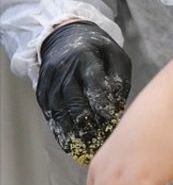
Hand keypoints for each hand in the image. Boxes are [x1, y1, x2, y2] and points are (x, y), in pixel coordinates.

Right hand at [36, 23, 131, 162]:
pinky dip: (60, 131)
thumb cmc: (97, 49)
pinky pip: (50, 114)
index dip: (101, 101)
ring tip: (85, 149)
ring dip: (72, 132)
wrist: (63, 35)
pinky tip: (70, 145)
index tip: (110, 118)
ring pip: (60, 110)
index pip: (93, 81)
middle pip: (74, 99)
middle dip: (87, 122)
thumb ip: (119, 80)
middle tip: (100, 140)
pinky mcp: (42, 91)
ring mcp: (50, 81)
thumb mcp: (116, 56)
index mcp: (85, 57)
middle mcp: (64, 70)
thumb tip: (118, 106)